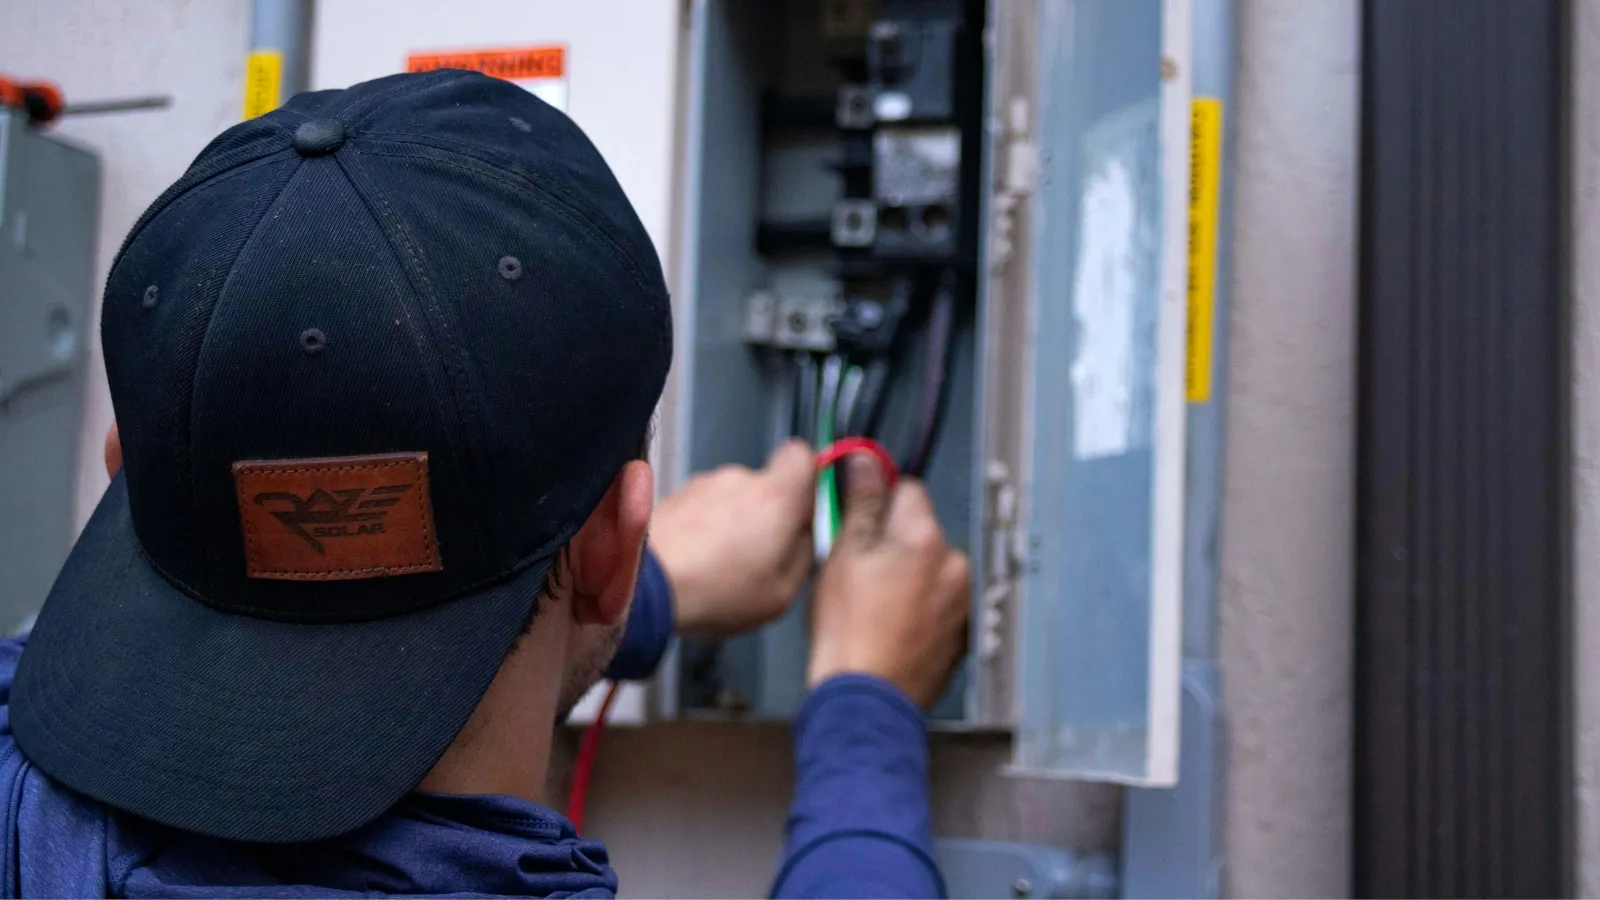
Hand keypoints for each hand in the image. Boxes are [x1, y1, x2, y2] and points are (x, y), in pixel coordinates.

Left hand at [650, 440, 814, 638]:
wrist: (641, 585)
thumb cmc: (716, 592)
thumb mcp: (781, 593)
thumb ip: (803, 555)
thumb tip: (805, 537)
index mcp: (776, 496)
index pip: (802, 455)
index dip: (806, 480)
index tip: (802, 512)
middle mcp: (739, 478)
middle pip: (765, 484)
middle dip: (766, 514)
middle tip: (757, 557)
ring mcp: (701, 484)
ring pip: (731, 497)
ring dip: (731, 524)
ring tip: (718, 567)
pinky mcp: (672, 496)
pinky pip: (700, 508)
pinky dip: (701, 530)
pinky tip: (694, 563)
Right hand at [807, 453, 969, 707]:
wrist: (864, 699)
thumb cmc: (849, 633)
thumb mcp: (843, 555)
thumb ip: (861, 503)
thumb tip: (866, 463)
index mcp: (927, 540)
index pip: (909, 490)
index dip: (878, 500)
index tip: (859, 515)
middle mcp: (955, 567)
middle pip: (921, 532)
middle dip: (893, 543)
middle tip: (857, 570)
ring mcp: (962, 604)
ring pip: (930, 570)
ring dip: (908, 577)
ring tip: (872, 606)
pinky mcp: (960, 636)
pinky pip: (938, 605)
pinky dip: (919, 609)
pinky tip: (889, 626)